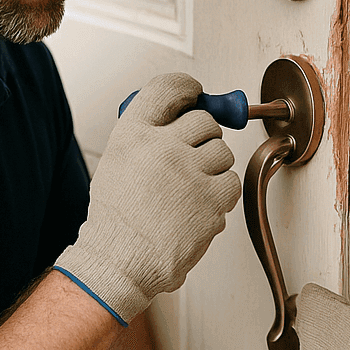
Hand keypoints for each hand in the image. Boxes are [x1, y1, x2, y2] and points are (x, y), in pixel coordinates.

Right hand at [56, 73, 241, 323]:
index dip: (187, 88)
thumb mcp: (118, 162)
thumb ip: (147, 135)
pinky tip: (198, 207)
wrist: (120, 260)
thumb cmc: (118, 218)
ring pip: (222, 152)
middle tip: (192, 157)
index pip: (167, 88)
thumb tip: (184, 117)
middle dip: (203, 137)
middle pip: (204, 121)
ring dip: (212, 168)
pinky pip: (231, 181)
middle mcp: (162, 146)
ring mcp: (189, 171)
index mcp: (133, 134)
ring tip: (188, 191)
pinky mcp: (212, 197)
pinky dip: (220, 194)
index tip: (195, 94)